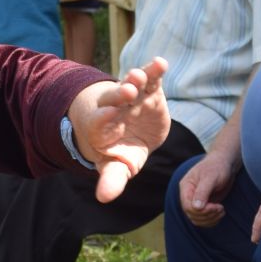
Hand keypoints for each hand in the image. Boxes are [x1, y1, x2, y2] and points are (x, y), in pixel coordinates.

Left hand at [69, 57, 170, 201]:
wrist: (131, 133)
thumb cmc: (121, 151)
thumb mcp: (117, 166)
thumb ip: (112, 179)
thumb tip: (104, 198)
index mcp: (102, 128)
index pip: (99, 122)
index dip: (102, 117)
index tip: (108, 114)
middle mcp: (115, 109)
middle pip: (113, 98)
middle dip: (119, 94)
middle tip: (125, 91)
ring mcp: (132, 96)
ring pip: (130, 84)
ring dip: (134, 78)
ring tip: (138, 75)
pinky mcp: (149, 90)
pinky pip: (150, 77)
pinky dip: (154, 69)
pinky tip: (161, 63)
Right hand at [178, 150, 237, 226]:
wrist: (225, 164)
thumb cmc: (217, 167)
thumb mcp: (210, 177)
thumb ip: (202, 192)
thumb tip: (196, 207)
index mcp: (186, 187)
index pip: (188, 206)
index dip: (201, 211)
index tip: (216, 206)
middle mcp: (189, 196)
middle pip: (192, 215)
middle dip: (207, 215)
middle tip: (221, 208)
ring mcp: (196, 201)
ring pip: (197, 220)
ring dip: (211, 219)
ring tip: (222, 210)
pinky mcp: (205, 206)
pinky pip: (204, 220)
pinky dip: (212, 220)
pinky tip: (220, 213)